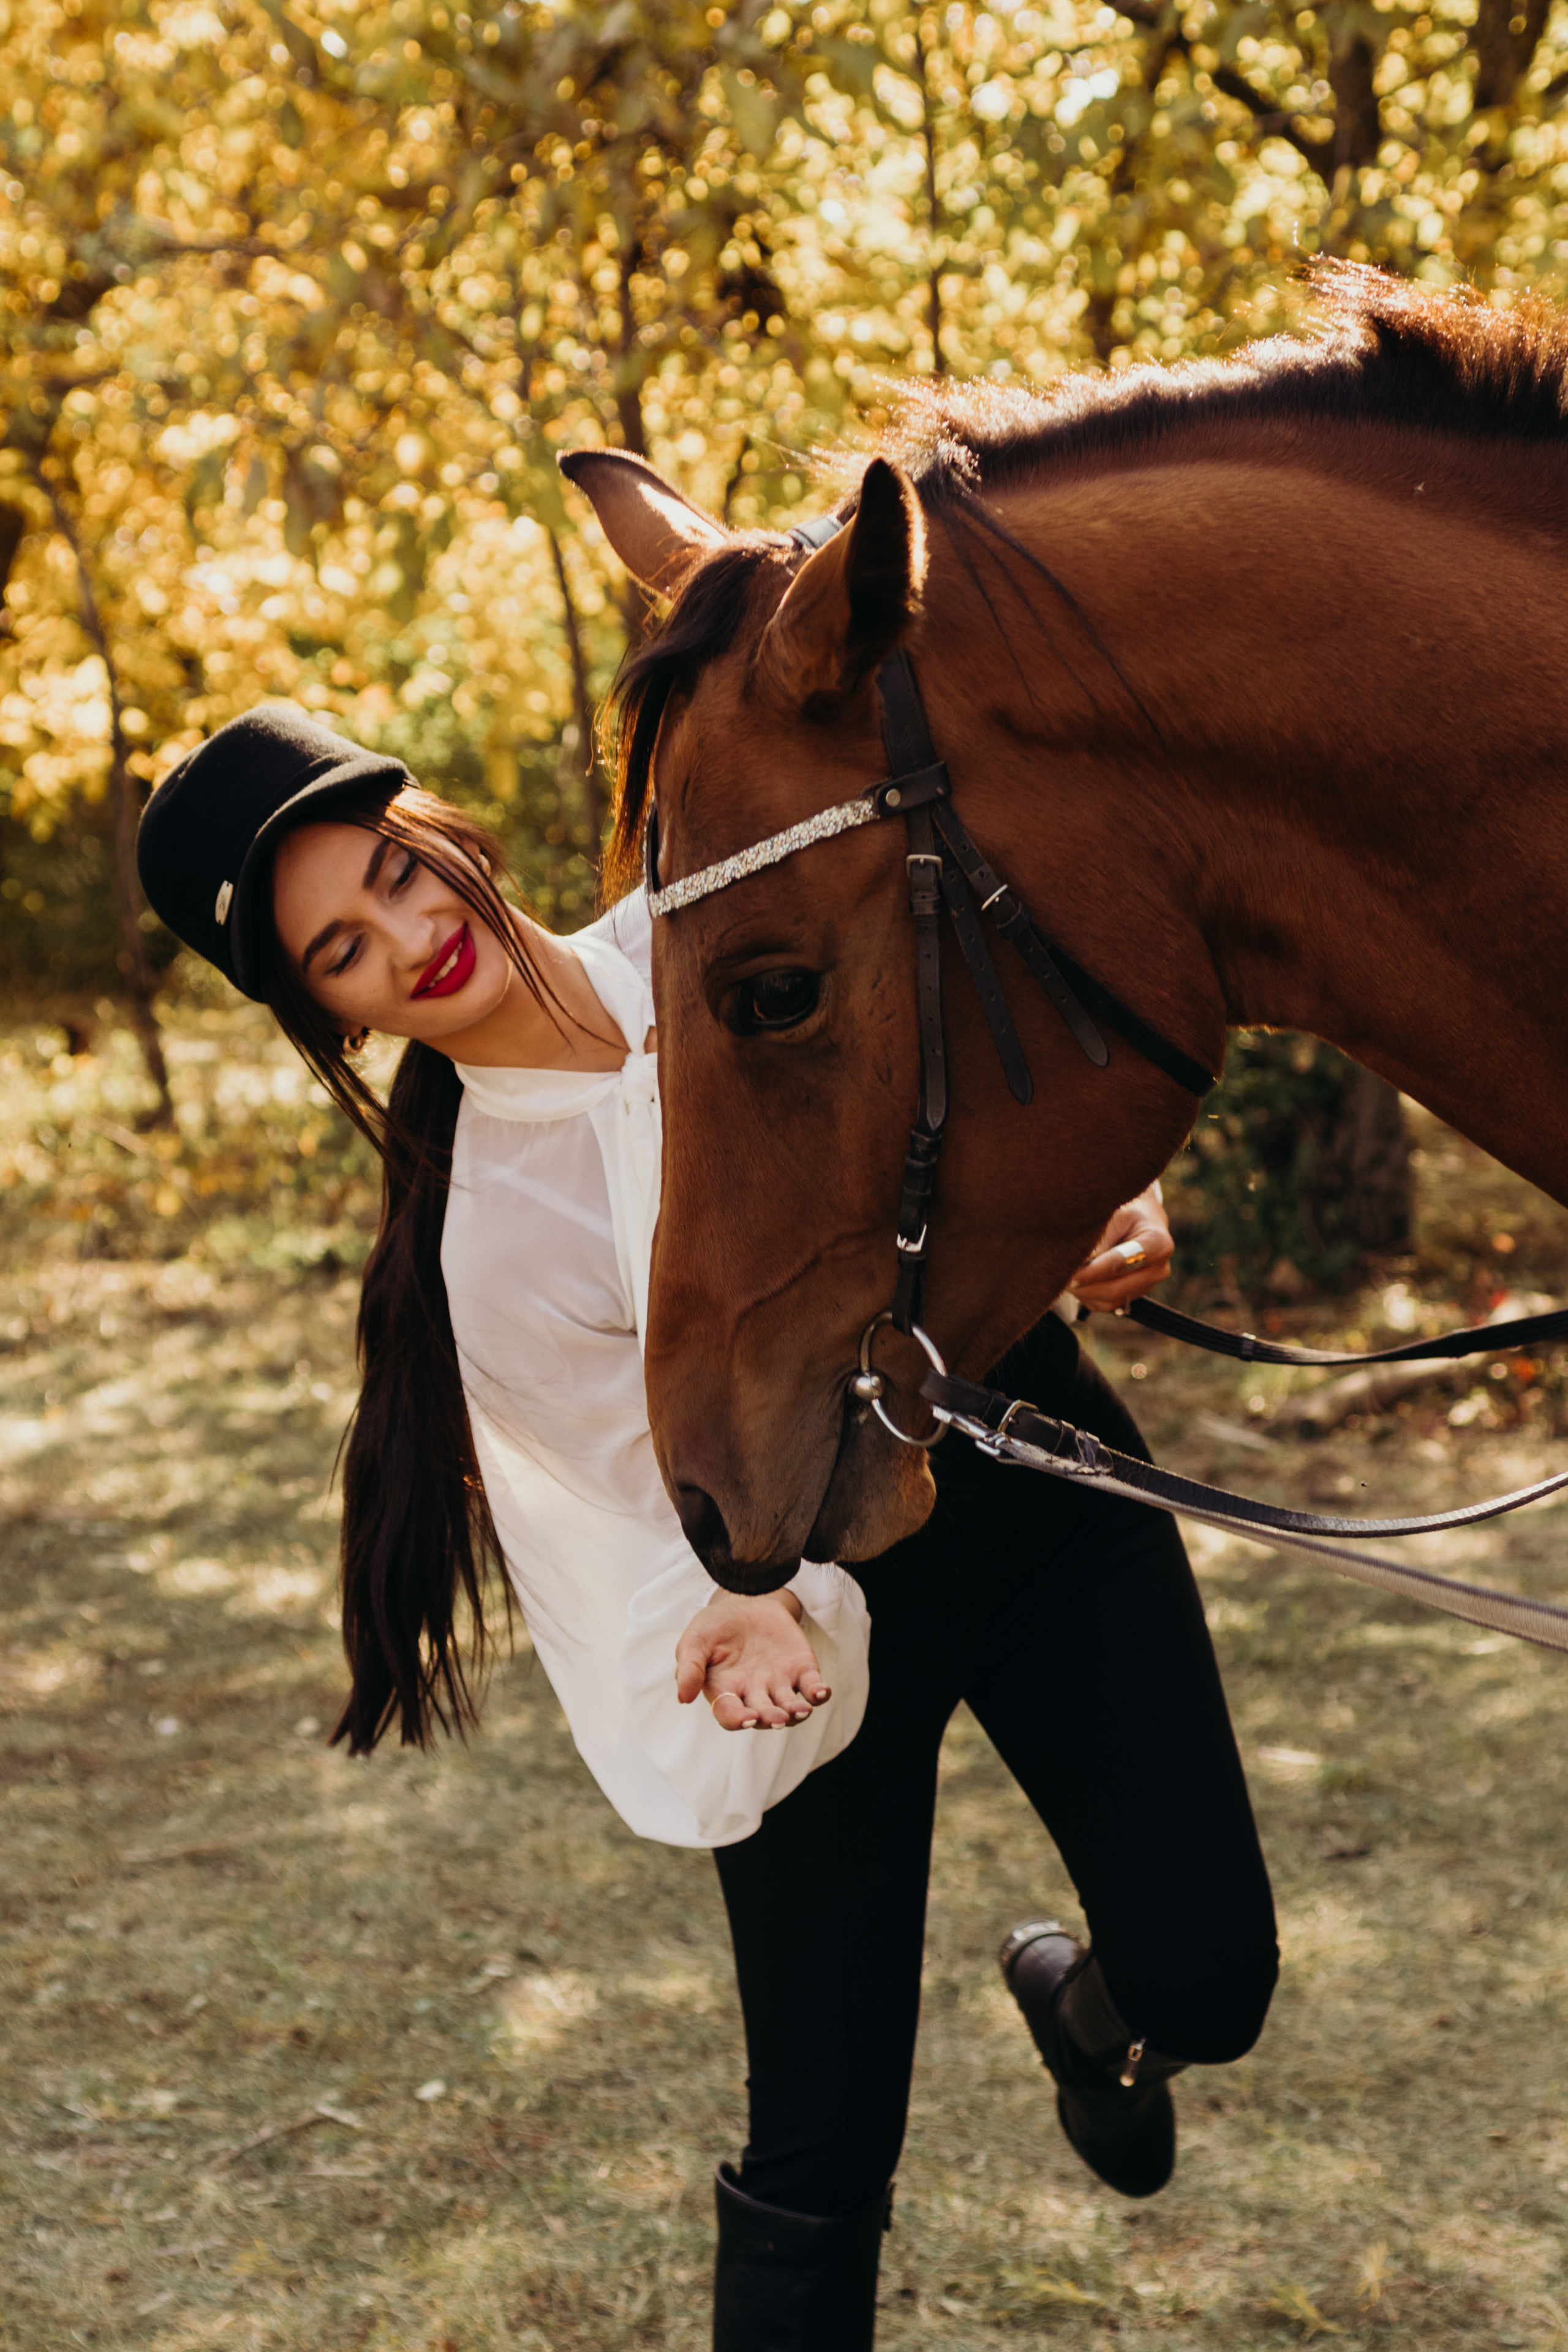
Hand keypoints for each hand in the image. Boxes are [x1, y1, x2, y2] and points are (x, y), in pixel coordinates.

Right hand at [675, 1590, 831, 1731]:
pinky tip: (822, 1692)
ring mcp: (780, 1684)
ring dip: (796, 1712)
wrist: (745, 1602)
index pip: (730, 1714)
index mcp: (726, 1692)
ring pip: (790, 1707)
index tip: (747, 1718)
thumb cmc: (715, 1627)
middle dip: (771, 1718)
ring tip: (801, 1710)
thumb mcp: (695, 1641)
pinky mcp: (801, 1670)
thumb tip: (683, 1698)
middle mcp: (754, 1695)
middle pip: (763, 1715)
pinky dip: (818, 1693)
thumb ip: (689, 1667)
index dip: (738, 1720)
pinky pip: (812, 1687)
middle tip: (777, 1718)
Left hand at [1068, 1185, 1174, 1312]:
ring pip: (1109, 1301)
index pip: (1121, 1264)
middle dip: (1086, 1285)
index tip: (1071, 1274)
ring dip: (1085, 1291)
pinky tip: (1081, 1278)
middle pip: (1116, 1289)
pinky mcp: (1134, 1295)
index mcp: (1158, 1244)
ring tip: (1068, 1273)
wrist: (1137, 1215)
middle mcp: (1159, 1269)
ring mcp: (1147, 1285)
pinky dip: (1089, 1296)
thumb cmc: (1124, 1210)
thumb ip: (1098, 1239)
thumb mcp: (1113, 1214)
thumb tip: (1077, 1266)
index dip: (1093, 1271)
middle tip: (1062, 1277)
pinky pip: (1106, 1305)